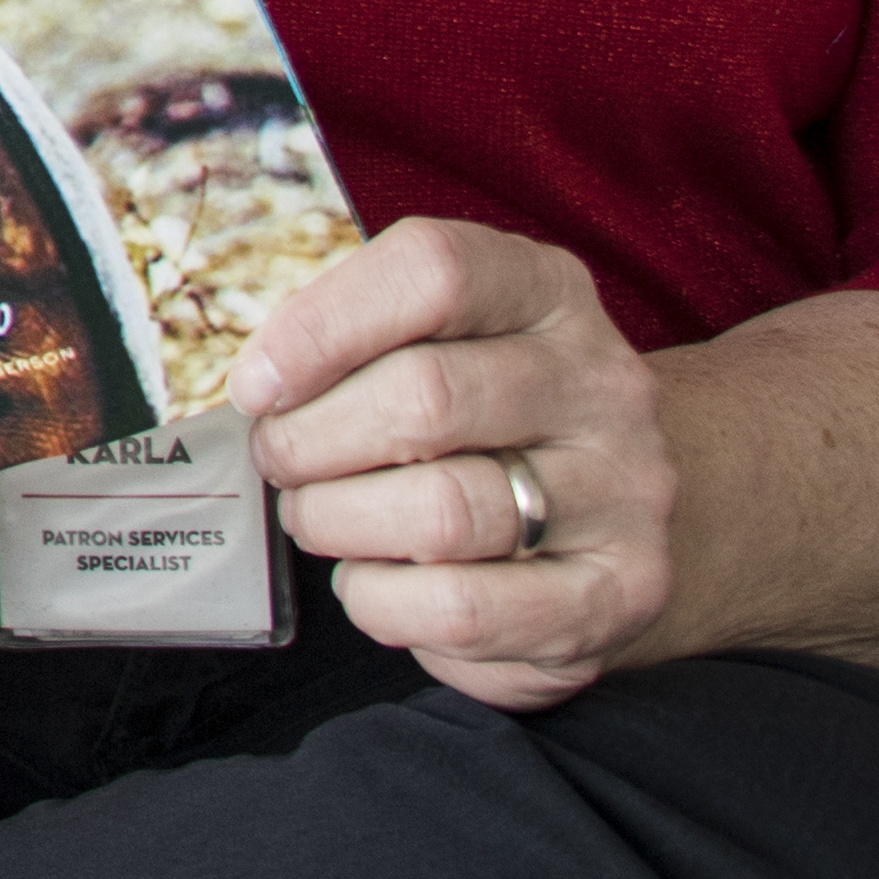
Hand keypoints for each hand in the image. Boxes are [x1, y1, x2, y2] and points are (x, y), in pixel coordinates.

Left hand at [233, 218, 672, 711]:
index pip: (433, 270)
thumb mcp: (433, 346)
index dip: (321, 326)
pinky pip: (462, 607)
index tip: (257, 384)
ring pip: (440, 510)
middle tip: (279, 462)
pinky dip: (383, 602)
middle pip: (424, 396)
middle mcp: (601, 383)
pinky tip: (372, 582)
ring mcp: (623, 491)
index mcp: (546, 291)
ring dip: (339, 523)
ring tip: (318, 519)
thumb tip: (254, 386)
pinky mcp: (620, 593)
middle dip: (311, 441)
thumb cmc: (478, 425)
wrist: (609, 523)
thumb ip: (350, 342)